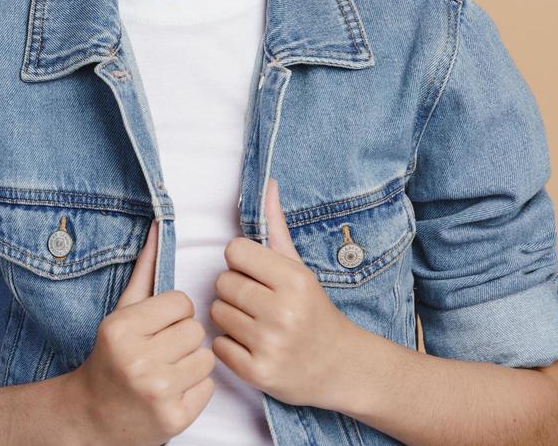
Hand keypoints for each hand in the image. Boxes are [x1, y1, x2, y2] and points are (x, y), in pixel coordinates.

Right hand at [56, 219, 215, 444]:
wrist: (94, 415)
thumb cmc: (111, 356)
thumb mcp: (121, 313)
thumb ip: (144, 271)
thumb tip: (159, 226)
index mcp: (122, 329)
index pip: (181, 303)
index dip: (173, 313)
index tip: (157, 325)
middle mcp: (138, 361)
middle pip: (196, 331)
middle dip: (184, 338)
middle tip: (163, 349)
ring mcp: (157, 392)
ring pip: (207, 358)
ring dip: (193, 362)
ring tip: (169, 369)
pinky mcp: (174, 418)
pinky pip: (209, 387)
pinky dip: (195, 388)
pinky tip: (173, 390)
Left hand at [208, 177, 359, 410]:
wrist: (341, 367)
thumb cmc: (313, 310)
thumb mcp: (298, 267)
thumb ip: (276, 226)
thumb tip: (267, 182)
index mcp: (294, 280)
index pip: (234, 251)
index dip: (241, 262)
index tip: (257, 275)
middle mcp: (283, 312)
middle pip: (222, 282)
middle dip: (234, 290)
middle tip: (257, 302)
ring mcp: (270, 345)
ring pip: (217, 313)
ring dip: (230, 317)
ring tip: (255, 324)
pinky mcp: (259, 374)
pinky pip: (218, 346)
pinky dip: (230, 347)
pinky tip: (252, 346)